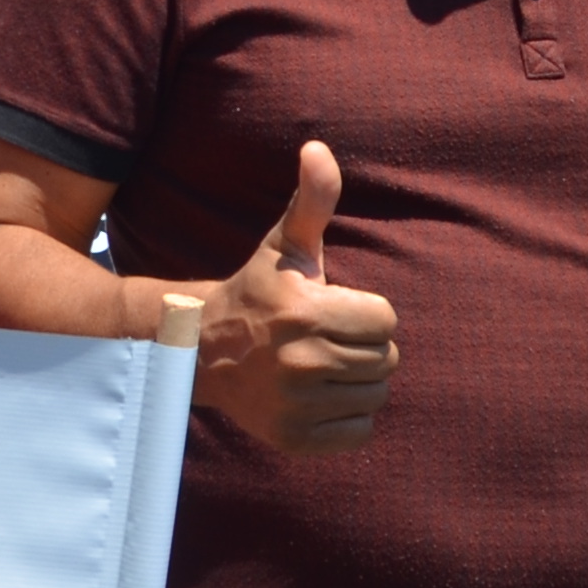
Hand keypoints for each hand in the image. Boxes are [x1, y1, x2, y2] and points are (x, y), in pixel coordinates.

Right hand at [195, 140, 399, 452]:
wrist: (201, 350)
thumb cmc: (259, 291)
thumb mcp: (286, 244)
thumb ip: (313, 199)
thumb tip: (318, 148)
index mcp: (304, 312)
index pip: (385, 320)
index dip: (365, 312)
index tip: (333, 308)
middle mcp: (300, 361)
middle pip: (385, 359)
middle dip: (363, 345)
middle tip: (328, 337)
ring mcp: (296, 405)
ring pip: (376, 394)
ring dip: (358, 380)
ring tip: (324, 364)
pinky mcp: (294, 438)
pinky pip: (360, 431)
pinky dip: (348, 416)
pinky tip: (319, 395)